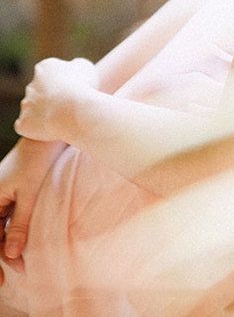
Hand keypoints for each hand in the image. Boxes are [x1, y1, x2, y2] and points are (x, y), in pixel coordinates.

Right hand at [0, 137, 64, 285]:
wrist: (47, 135)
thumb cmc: (38, 161)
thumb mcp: (29, 196)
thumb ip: (19, 225)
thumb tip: (11, 255)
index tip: (3, 280)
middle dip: (3, 256)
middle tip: (17, 275)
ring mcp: (1, 194)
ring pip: (0, 228)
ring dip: (10, 245)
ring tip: (25, 264)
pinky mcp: (12, 191)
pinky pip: (7, 218)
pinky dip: (14, 232)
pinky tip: (23, 245)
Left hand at [14, 57, 98, 143]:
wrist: (74, 110)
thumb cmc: (83, 87)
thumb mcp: (85, 67)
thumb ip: (75, 65)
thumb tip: (73, 67)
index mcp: (44, 68)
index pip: (47, 75)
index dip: (60, 84)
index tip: (71, 91)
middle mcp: (30, 85)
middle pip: (37, 92)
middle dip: (48, 99)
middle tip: (65, 107)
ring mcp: (25, 105)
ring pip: (31, 110)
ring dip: (41, 114)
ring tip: (60, 119)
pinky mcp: (22, 123)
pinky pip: (27, 126)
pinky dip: (35, 129)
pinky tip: (50, 129)